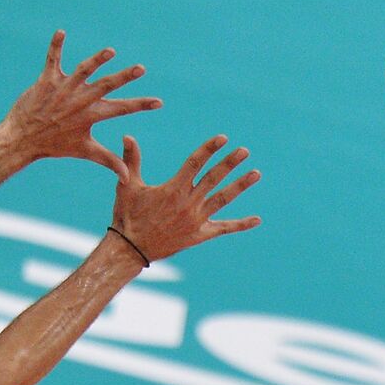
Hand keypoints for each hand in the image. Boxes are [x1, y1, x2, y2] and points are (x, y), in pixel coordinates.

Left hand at [2, 30, 161, 163]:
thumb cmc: (55, 145)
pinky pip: (52, 60)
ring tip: (110, 51)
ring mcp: (63, 89)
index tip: (159, 102)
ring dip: (97, 60)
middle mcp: (80, 100)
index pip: (121, 109)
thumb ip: (109, 160)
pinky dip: (56, 46)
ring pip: (83, 70)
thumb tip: (127, 178)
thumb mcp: (85, 151)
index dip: (141, 105)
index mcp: (91, 115)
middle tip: (141, 68)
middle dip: (124, 77)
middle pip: (106, 86)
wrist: (22, 139)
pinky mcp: (47, 80)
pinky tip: (62, 32)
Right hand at [108, 135, 261, 260]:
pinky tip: (257, 219)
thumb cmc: (127, 215)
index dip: (209, 149)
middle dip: (230, 163)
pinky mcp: (199, 235)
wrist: (131, 249)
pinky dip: (241, 224)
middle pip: (213, 178)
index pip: (195, 163)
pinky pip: (223, 228)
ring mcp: (196, 219)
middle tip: (244, 151)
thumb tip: (127, 135)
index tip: (223, 138)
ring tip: (256, 173)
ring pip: (223, 199)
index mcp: (173, 189)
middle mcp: (188, 203)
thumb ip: (131, 160)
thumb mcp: (127, 185)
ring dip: (240, 185)